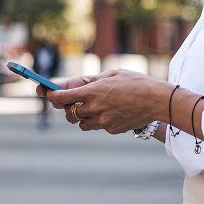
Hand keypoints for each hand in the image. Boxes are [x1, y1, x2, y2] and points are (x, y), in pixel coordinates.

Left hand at [39, 70, 165, 133]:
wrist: (156, 100)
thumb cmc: (135, 82)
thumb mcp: (112, 74)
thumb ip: (93, 81)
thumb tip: (78, 85)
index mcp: (91, 91)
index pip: (61, 98)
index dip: (51, 96)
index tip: (48, 94)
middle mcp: (93, 108)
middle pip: (68, 113)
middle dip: (68, 107)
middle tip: (72, 101)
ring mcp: (102, 121)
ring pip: (82, 123)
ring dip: (82, 116)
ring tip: (94, 106)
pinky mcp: (111, 129)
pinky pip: (98, 126)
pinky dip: (100, 120)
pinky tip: (112, 111)